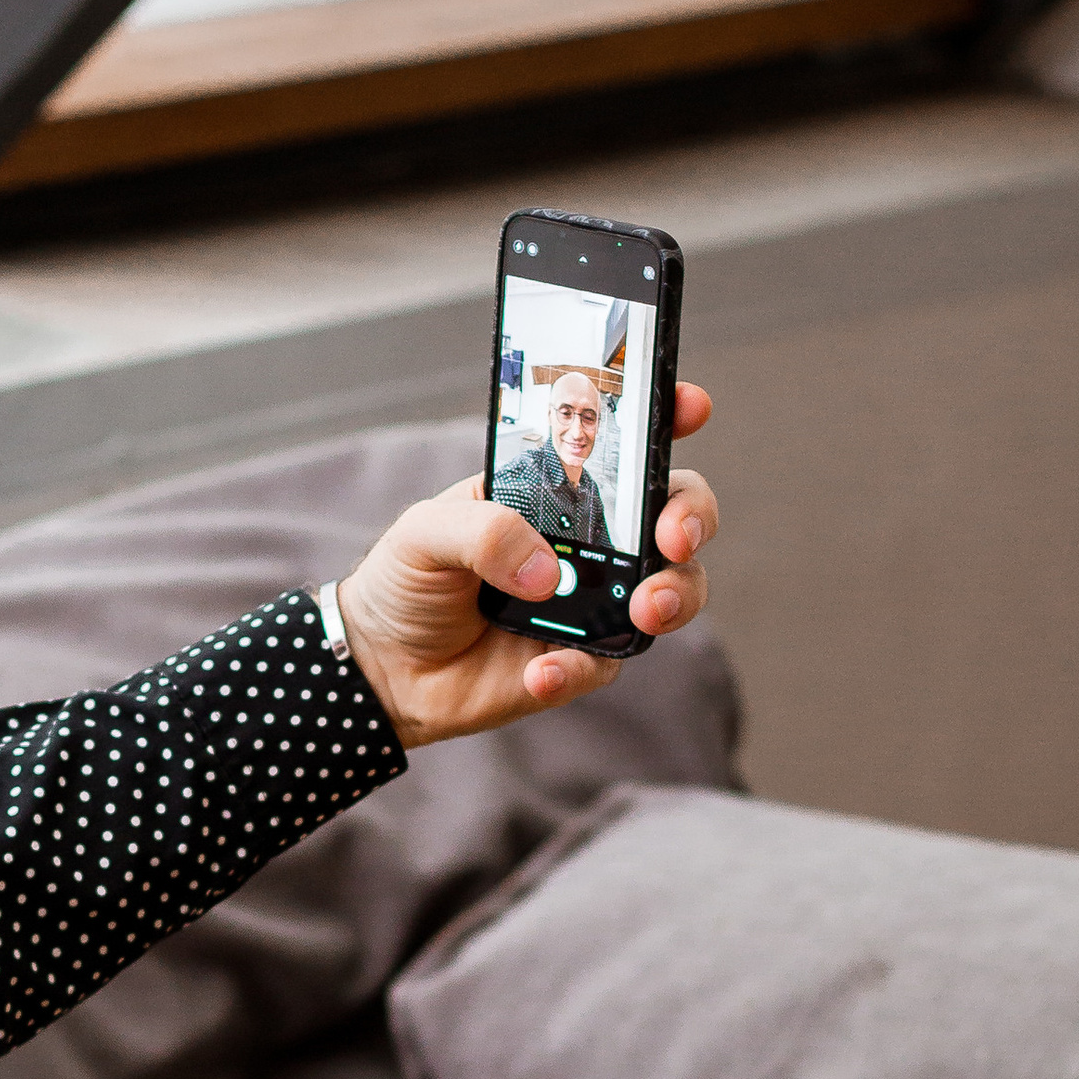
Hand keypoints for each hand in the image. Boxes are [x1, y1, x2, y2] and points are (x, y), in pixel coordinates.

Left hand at [335, 384, 718, 749]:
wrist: (385, 669)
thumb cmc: (407, 582)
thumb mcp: (425, 533)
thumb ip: (482, 532)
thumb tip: (546, 571)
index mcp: (556, 488)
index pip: (625, 444)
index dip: (667, 417)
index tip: (690, 407)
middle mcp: (591, 539)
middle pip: (676, 513)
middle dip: (692, 516)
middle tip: (673, 537)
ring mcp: (595, 599)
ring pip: (673, 589)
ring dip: (674, 596)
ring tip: (644, 611)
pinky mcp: (584, 659)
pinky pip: (609, 661)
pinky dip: (582, 667)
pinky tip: (540, 672)